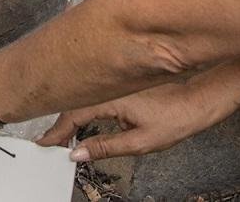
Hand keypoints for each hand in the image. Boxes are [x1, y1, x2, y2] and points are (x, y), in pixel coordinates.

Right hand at [36, 81, 219, 161]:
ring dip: (69, 115)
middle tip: (48, 142)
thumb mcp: (139, 142)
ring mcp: (116, 83)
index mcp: (112, 98)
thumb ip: (105, 147)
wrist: (195, 102)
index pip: (74, 114)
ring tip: (59, 136)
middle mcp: (111, 86)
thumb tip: (77, 154)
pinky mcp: (121, 84)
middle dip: (58, 123)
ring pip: (83, 98)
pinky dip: (82, 108)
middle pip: (74, 103)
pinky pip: (94, 94)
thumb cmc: (174, 120)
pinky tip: (79, 120)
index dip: (56, 131)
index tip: (45, 144)